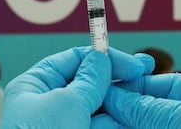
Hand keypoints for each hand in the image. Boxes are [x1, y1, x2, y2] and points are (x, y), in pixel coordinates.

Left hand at [0, 46, 153, 128]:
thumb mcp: (68, 103)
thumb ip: (89, 78)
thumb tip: (101, 58)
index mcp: (36, 85)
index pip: (74, 59)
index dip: (104, 58)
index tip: (132, 63)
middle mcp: (50, 102)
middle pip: (89, 83)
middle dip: (116, 80)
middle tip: (144, 74)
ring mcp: (65, 122)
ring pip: (99, 106)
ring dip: (121, 101)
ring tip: (142, 96)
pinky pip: (102, 124)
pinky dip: (117, 121)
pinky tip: (134, 116)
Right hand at [93, 72, 180, 128]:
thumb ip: (148, 108)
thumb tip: (114, 95)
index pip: (150, 83)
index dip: (124, 84)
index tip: (101, 87)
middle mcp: (179, 114)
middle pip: (138, 106)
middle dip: (115, 108)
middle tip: (92, 108)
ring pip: (133, 125)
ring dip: (112, 122)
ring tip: (93, 121)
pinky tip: (105, 128)